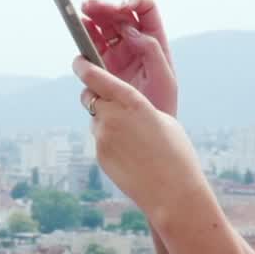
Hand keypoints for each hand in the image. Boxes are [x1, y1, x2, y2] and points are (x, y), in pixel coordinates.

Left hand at [74, 57, 206, 221]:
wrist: (172, 191)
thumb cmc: (176, 152)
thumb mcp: (162, 119)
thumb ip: (135, 108)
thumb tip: (120, 107)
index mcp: (132, 102)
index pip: (96, 77)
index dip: (84, 67)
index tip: (78, 61)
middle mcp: (111, 117)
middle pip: (89, 97)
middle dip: (94, 95)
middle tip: (107, 101)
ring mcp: (102, 137)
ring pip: (95, 121)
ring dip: (106, 122)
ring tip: (132, 138)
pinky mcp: (99, 155)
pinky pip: (100, 141)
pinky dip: (110, 142)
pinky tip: (130, 154)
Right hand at [80, 0, 177, 117]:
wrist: (146, 130)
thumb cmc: (161, 105)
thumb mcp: (164, 78)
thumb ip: (151, 51)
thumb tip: (131, 31)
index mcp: (154, 41)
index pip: (145, 10)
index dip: (134, 1)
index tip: (123, 6)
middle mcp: (134, 44)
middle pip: (118, 16)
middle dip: (104, 7)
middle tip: (89, 6)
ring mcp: (116, 55)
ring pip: (101, 29)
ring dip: (90, 20)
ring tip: (81, 17)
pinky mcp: (101, 69)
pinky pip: (89, 50)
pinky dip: (83, 42)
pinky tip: (80, 37)